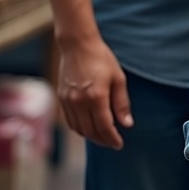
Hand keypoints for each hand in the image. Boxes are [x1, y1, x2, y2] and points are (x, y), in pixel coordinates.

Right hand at [56, 34, 132, 148]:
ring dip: (90, 136)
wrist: (77, 45)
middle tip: (112, 143)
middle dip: (102, 140)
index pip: (104, 127)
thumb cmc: (101, 59)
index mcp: (96, 97)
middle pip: (90, 131)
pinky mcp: (61, 98)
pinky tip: (88, 127)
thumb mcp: (118, 78)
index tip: (119, 144)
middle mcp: (79, 102)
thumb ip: (122, 103)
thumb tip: (127, 124)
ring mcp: (68, 101)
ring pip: (78, 129)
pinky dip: (79, 128)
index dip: (112, 138)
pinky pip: (70, 121)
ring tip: (102, 137)